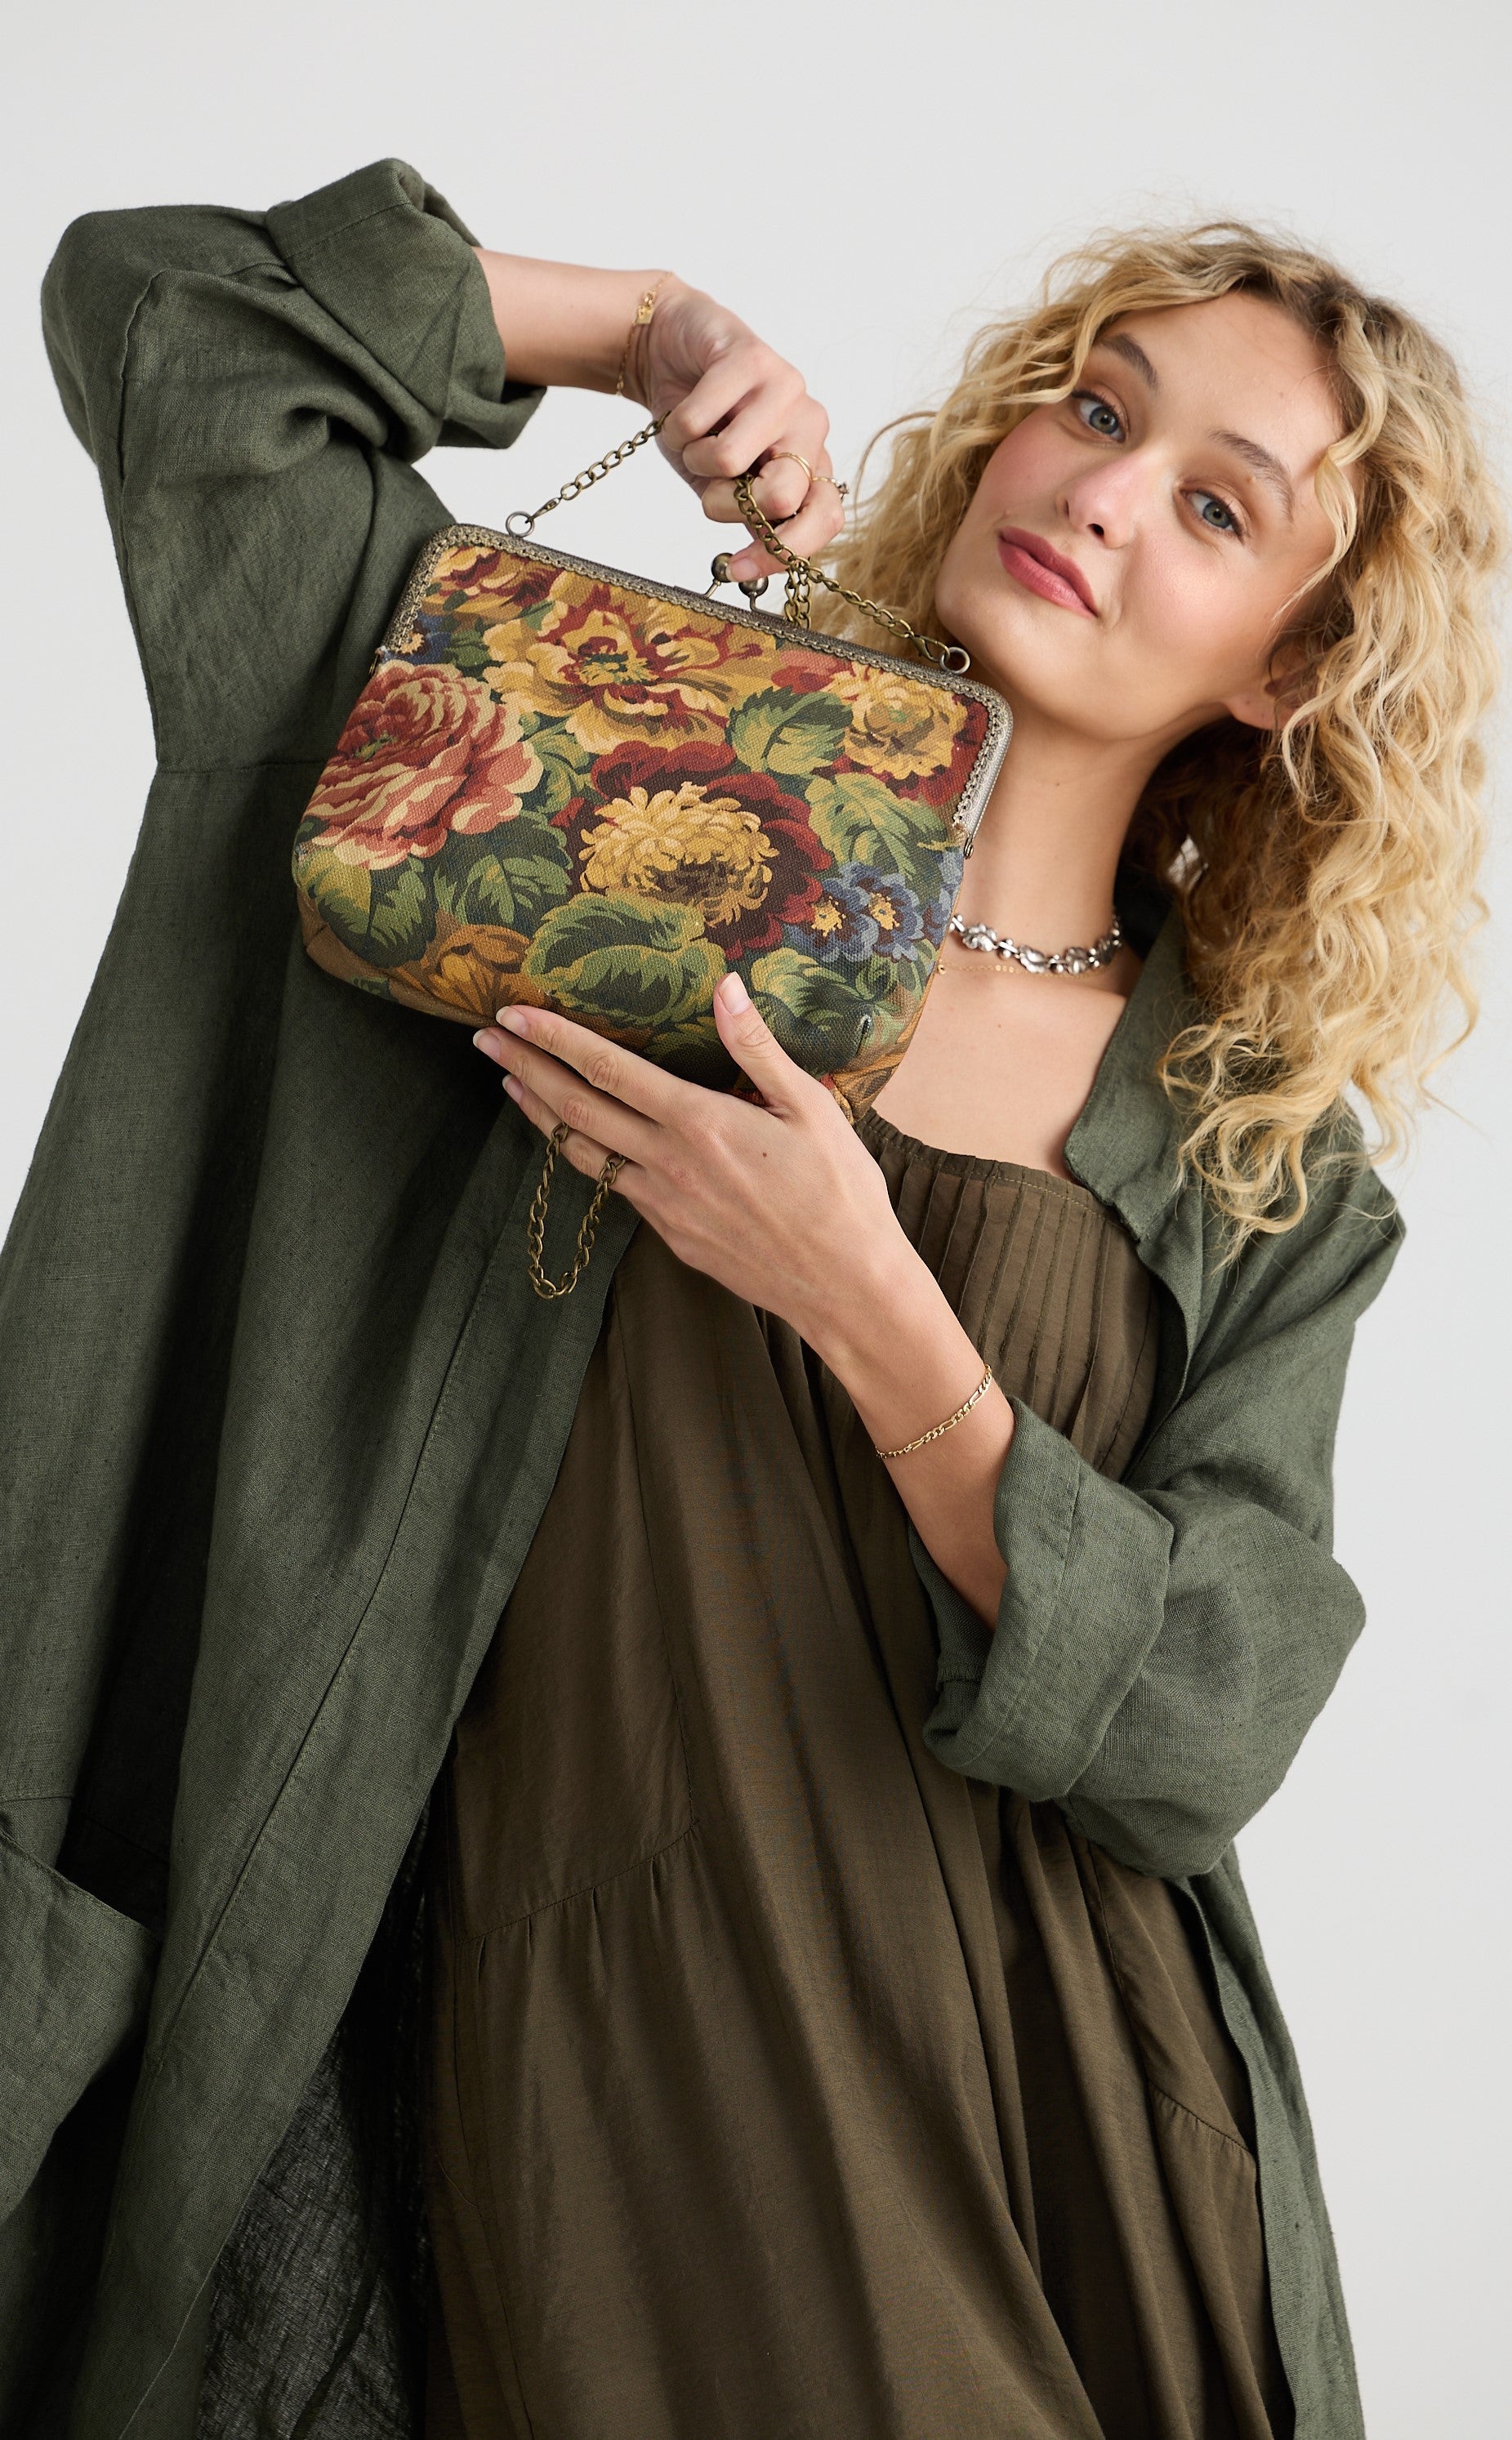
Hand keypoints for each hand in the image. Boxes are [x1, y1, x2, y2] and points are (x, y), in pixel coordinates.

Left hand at [472, 974, 1014, 1626]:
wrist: (846, 1288)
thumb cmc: (841, 1193)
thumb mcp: (811, 1108)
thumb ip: (757, 1048)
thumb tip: (725, 986)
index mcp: (700, 1123)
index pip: (609, 1071)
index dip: (556, 1040)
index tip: (513, 1016)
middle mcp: (669, 1164)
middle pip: (577, 1111)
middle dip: (526, 1071)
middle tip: (484, 1041)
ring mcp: (664, 1207)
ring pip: (585, 1155)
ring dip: (543, 1117)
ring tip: (511, 1087)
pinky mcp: (672, 1238)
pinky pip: (620, 1189)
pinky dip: (590, 1158)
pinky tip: (583, 1143)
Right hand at [633, 279, 845, 582]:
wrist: (669, 357)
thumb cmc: (702, 430)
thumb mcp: (724, 487)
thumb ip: (750, 519)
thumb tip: (754, 565)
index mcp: (811, 465)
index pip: (825, 519)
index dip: (781, 553)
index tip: (735, 568)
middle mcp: (811, 427)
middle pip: (779, 496)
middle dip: (724, 501)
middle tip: (709, 479)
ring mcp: (787, 388)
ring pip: (729, 460)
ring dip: (693, 457)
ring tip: (696, 436)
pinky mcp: (752, 357)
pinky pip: (697, 422)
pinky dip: (676, 427)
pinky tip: (684, 408)